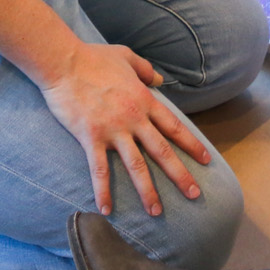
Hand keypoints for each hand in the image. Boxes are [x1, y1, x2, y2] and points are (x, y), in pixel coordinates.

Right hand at [38, 40, 210, 216]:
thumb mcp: (127, 57)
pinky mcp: (90, 138)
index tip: (205, 160)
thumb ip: (146, 69)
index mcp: (145, 100)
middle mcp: (134, 118)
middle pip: (162, 151)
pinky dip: (103, 191)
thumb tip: (159, 79)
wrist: (64, 62)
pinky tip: (106, 210)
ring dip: (148, 191)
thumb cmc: (94, 57)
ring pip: (136, 166)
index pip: (174, 127)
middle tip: (194, 195)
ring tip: (157, 212)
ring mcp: (113, 130)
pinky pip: (99, 170)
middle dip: (180, 175)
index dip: (191, 144)